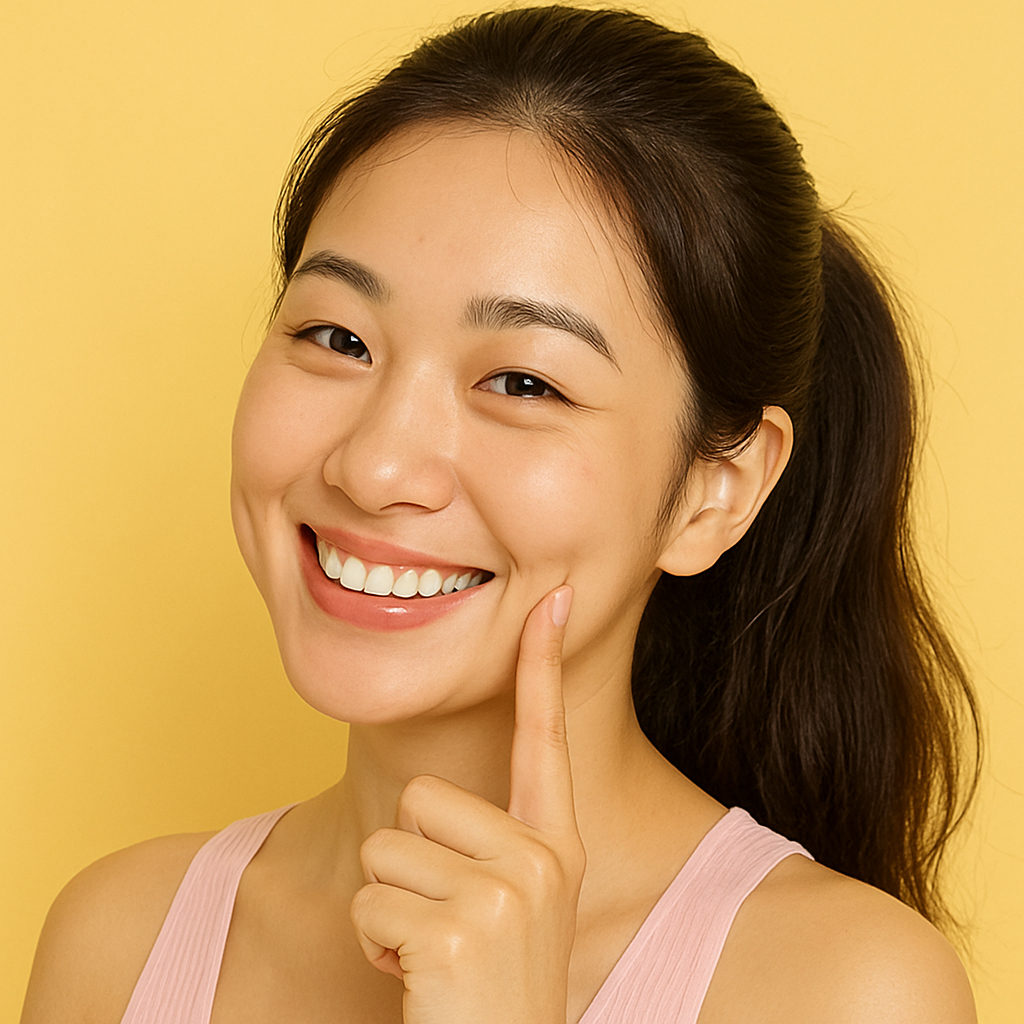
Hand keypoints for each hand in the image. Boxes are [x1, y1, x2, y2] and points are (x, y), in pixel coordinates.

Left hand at [350, 586, 583, 1023]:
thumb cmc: (489, 985)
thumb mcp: (510, 902)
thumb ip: (491, 841)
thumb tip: (446, 799)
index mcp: (554, 844)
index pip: (545, 739)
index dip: (543, 667)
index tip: (553, 601)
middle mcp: (540, 858)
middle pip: (420, 796)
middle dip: (409, 861)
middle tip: (444, 924)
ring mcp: (505, 892)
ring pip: (385, 848)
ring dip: (388, 907)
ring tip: (432, 952)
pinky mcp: (458, 928)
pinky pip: (369, 902)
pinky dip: (374, 946)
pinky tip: (417, 979)